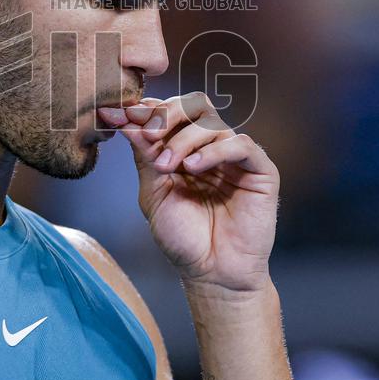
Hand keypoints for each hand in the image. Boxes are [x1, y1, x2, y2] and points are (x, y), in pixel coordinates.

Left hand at [98, 93, 279, 293]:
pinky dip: (214, 150)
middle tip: (146, 133)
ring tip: (166, 166)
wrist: (211, 274)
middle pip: (195, 104)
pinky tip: (193, 167)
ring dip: (183, 139)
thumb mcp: (154, 193)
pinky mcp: (260, 171)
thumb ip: (145, 156)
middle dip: (166, 113)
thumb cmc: (183, 238)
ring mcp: (236, 157)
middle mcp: (211, 147)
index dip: (146, 109)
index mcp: (185, 149)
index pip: (170, 113)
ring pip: (212, 123)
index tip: (118, 115)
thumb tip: (126, 120)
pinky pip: (241, 144)